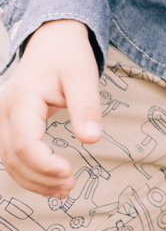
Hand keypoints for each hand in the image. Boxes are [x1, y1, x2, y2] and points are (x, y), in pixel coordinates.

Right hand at [0, 20, 102, 195]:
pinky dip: (29, 172)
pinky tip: (51, 181)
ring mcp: (2, 119)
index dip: (44, 164)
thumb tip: (92, 139)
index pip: (24, 142)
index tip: (69, 173)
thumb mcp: (83, 75)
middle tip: (70, 186)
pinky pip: (11, 155)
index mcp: (22, 99)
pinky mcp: (7, 125)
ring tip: (64, 189)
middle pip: (13, 157)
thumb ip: (86, 106)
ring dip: (33, 180)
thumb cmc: (67, 56)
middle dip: (40, 177)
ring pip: (8, 161)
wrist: (52, 40)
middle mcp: (4, 111)